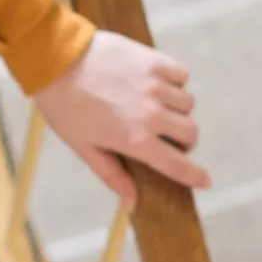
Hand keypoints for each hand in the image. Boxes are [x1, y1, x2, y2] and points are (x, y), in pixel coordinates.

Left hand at [34, 31, 208, 208]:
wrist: (57, 60)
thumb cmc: (65, 106)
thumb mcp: (84, 146)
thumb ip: (112, 174)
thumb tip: (131, 202)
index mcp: (135, 140)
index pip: (177, 164)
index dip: (195, 176)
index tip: (205, 181)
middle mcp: (152, 114)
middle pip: (190, 133)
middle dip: (182, 140)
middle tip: (164, 136)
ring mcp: (156, 85)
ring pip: (188, 104)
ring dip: (177, 110)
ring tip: (156, 106)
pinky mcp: (155, 61)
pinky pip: (182, 75)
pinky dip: (176, 82)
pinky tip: (158, 84)